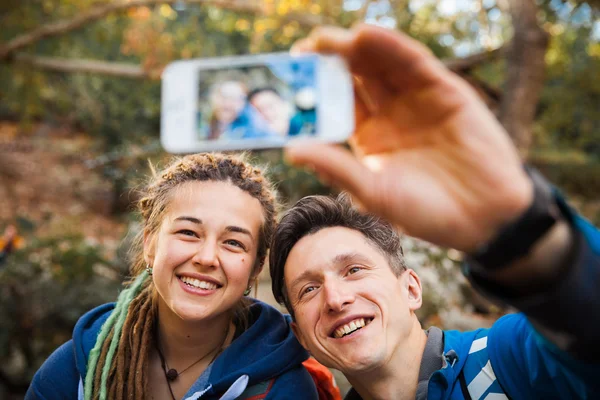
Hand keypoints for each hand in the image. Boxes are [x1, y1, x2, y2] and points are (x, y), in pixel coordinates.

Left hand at [286, 25, 532, 251]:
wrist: (484, 217)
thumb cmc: (426, 212)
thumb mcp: (373, 192)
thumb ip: (336, 167)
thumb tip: (290, 149)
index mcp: (368, 136)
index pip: (335, 104)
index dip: (312, 92)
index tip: (287, 82)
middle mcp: (389, 112)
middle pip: (353, 77)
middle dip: (327, 62)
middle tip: (301, 51)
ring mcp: (416, 98)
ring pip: (379, 64)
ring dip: (352, 48)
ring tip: (324, 40)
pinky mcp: (444, 90)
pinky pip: (413, 62)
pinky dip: (390, 46)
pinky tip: (366, 36)